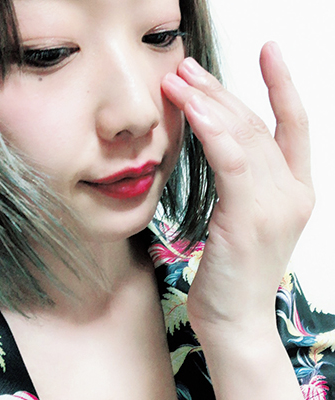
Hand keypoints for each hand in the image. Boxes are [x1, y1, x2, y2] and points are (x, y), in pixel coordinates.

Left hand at [161, 42, 314, 337]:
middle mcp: (292, 194)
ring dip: (209, 102)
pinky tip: (190, 106)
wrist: (235, 323)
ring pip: (243, 136)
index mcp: (295, 192)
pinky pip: (230, 161)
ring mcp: (275, 206)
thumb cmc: (231, 273)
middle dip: (220, 91)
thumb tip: (216, 147)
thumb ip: (239, 184)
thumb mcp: (240, 221)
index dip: (283, 85)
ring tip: (179, 78)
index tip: (269, 50)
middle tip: (188, 68)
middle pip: (256, 125)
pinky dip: (210, 129)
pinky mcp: (249, 218)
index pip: (293, 126)